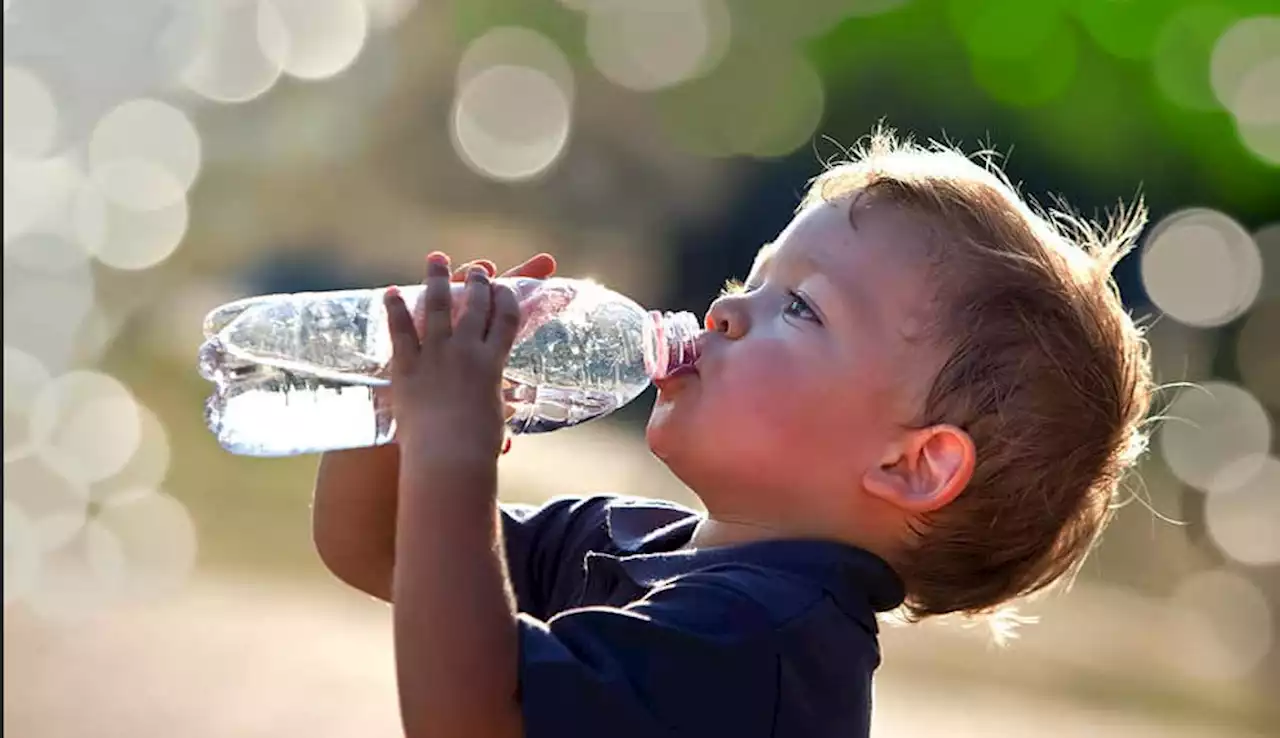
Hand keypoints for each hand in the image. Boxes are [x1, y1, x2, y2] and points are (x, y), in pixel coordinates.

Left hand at [385, 253, 521, 464]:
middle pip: (475, 305)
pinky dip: (396, 308)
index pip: (506, 319)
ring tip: (436, 259)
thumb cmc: (476, 449)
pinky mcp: (407, 366)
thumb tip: (504, 423)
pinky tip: (392, 291)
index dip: (508, 299)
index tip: (506, 287)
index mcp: (492, 363)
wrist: (448, 458)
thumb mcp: (493, 421)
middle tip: (477, 269)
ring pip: (438, 306)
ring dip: (438, 280)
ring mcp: (435, 355)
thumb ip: (495, 411)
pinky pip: (400, 330)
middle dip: (478, 283)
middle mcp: (466, 351)